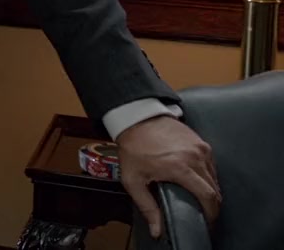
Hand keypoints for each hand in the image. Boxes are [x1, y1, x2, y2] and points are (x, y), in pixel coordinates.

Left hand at [117, 115, 220, 238]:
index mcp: (181, 167)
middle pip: (215, 189)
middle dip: (212, 205)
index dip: (212, 213)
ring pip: (215, 177)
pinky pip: (211, 165)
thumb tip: (157, 230)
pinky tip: (197, 181)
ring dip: (211, 190)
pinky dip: (208, 176)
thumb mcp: (133, 179)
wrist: (137, 119)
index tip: (208, 222)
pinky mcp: (202, 143)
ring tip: (199, 199)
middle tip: (204, 214)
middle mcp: (196, 157)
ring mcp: (201, 148)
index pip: (208, 196)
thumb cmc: (133, 148)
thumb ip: (147, 206)